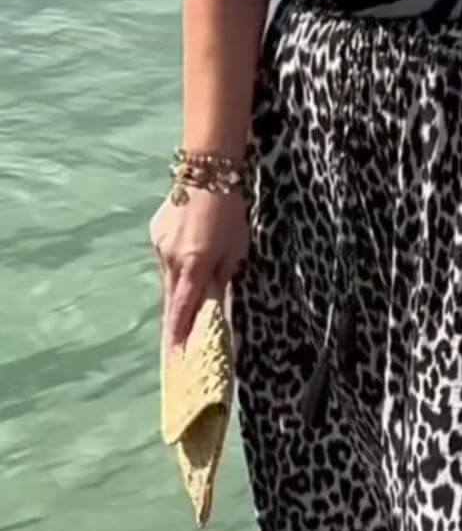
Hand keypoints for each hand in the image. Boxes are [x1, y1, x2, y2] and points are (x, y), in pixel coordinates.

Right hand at [149, 188, 248, 350]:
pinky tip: (190, 250)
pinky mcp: (156, 233)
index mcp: (193, 266)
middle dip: (175, 320)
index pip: (182, 311)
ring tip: (192, 286)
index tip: (174, 358)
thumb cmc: (230, 211)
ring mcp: (159, 246)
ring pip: (169, 277)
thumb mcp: (236, 248)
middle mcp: (171, 260)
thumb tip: (216, 307)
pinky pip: (166, 257)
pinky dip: (178, 261)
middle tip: (176, 343)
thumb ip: (222, 279)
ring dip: (180, 286)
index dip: (178, 336)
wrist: (207, 171)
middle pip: (172, 298)